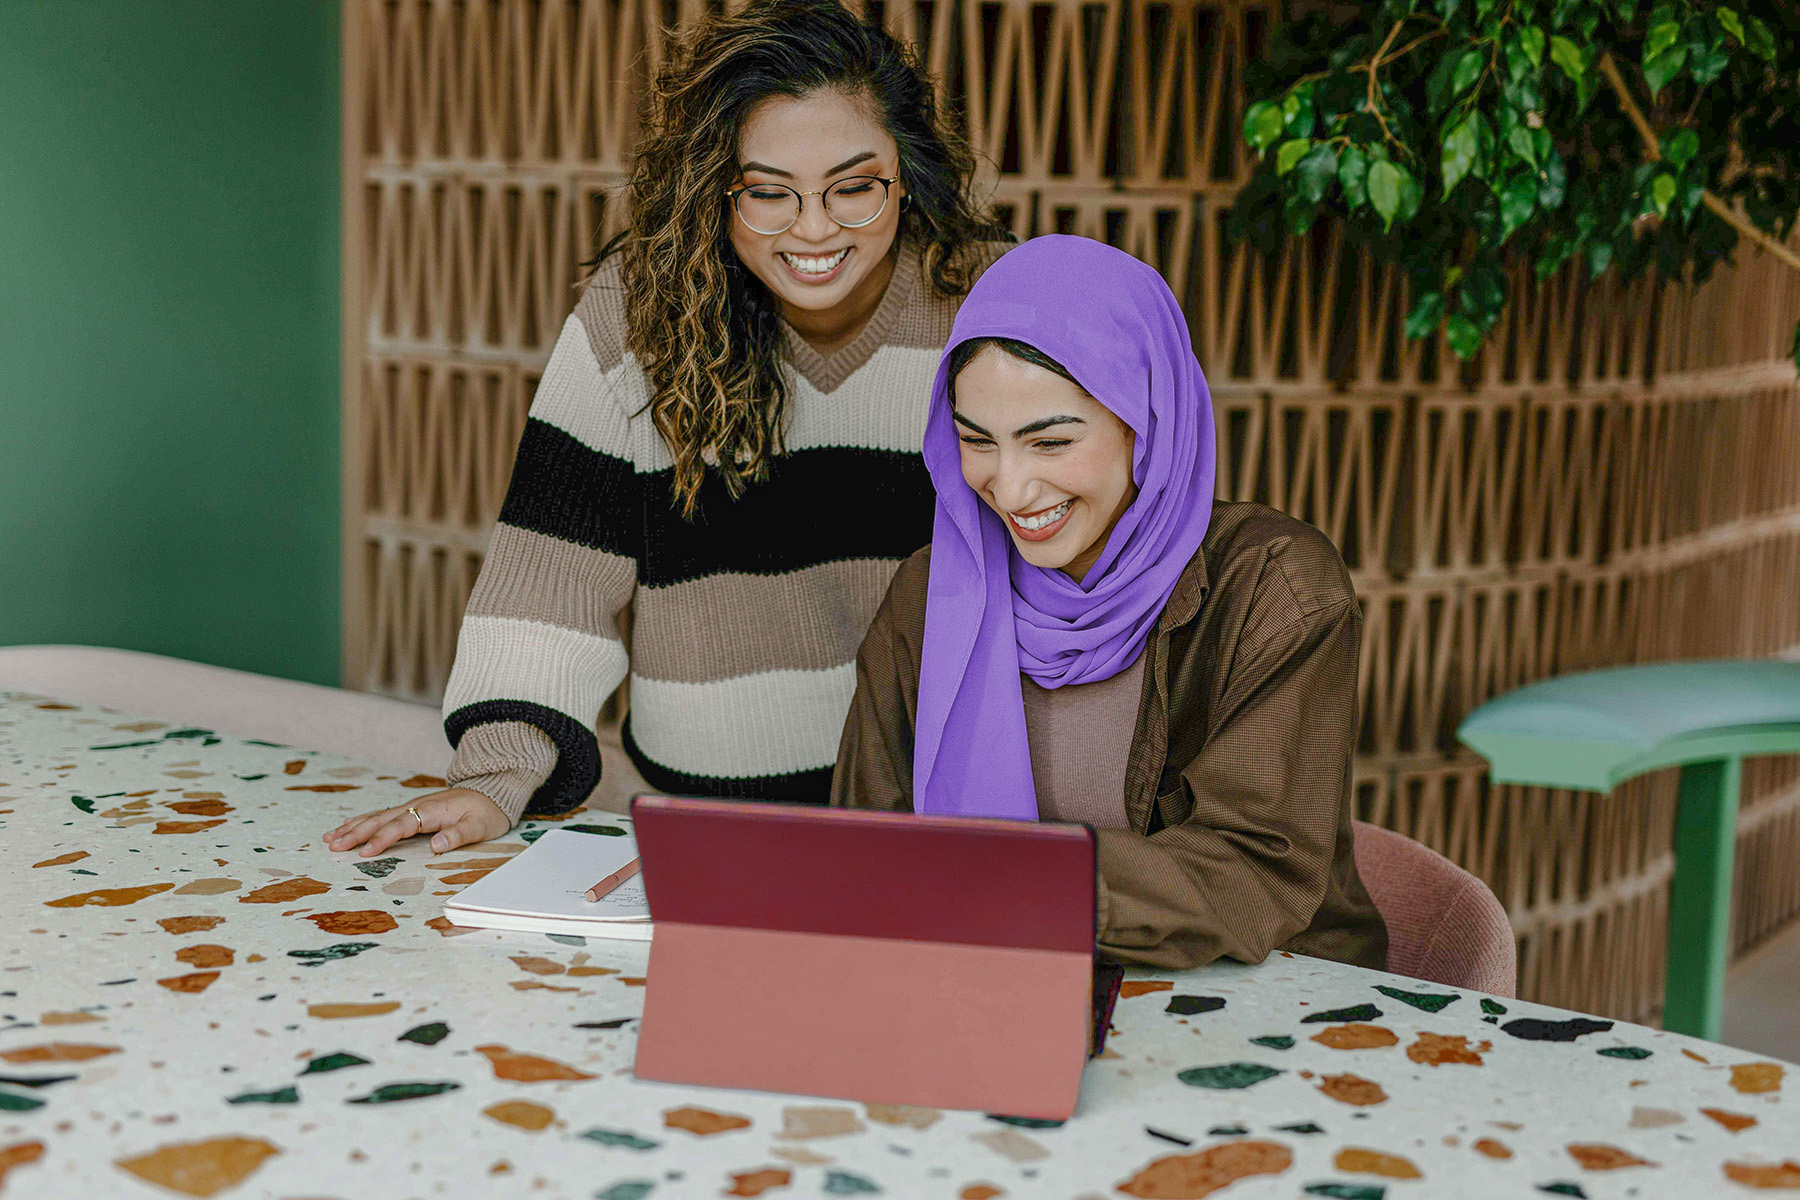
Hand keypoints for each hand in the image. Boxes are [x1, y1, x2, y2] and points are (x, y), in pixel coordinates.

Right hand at [322, 788, 510, 856]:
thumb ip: (458, 835)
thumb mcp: (480, 826)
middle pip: (381, 819)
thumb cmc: (486, 812)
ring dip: (353, 827)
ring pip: (377, 816)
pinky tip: (348, 826)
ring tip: (330, 837)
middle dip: (355, 833)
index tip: (365, 852)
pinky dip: (363, 821)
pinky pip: (383, 816)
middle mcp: (417, 806)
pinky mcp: (412, 810)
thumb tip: (437, 846)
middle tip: (333, 845)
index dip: (382, 839)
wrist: (492, 792)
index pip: (401, 825)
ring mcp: (413, 807)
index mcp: (432, 810)